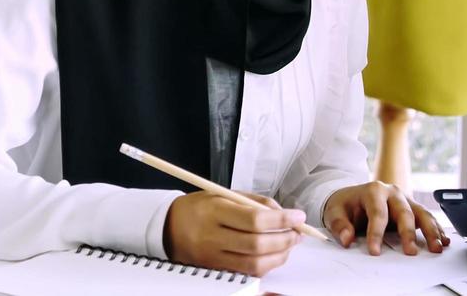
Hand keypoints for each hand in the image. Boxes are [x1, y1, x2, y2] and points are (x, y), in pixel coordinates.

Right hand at [162, 190, 304, 275]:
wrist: (168, 227)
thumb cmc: (200, 207)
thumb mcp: (224, 193)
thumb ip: (255, 201)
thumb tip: (284, 212)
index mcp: (215, 210)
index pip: (254, 219)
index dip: (281, 220)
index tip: (298, 217)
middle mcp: (212, 236)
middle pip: (256, 244)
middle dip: (284, 239)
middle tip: (298, 232)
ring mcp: (213, 256)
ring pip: (254, 264)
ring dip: (279, 255)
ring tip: (290, 244)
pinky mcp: (215, 269)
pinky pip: (246, 272)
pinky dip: (266, 265)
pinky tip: (274, 254)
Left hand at [323, 181, 448, 255]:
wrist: (352, 197)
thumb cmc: (345, 205)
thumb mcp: (335, 212)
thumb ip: (339, 225)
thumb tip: (346, 239)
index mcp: (374, 190)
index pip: (378, 213)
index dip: (376, 233)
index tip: (375, 251)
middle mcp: (393, 192)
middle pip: (404, 212)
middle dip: (408, 233)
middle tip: (411, 252)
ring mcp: (405, 199)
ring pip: (421, 213)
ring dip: (431, 231)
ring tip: (437, 247)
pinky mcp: (412, 208)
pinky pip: (426, 218)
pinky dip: (436, 229)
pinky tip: (444, 240)